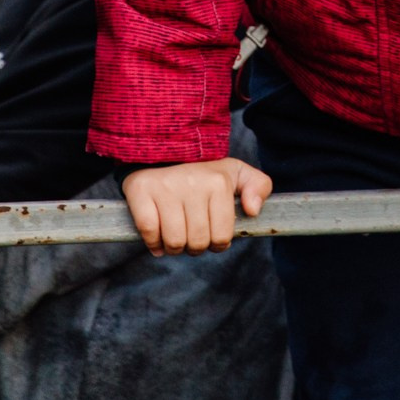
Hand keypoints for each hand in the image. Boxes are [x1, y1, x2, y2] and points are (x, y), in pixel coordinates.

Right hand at [120, 158, 270, 254]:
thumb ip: (259, 187)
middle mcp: (192, 183)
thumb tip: (252, 210)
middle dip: (195, 247)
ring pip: (173, 241)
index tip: (210, 234)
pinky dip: (153, 242)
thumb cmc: (204, 172)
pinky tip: (158, 238)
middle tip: (191, 235)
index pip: (221, 237)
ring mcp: (164, 186)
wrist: (162, 151)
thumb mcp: (237, 173)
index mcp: (218, 182)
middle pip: (197, 242)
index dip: (216, 244)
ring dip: (174, 247)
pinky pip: (149, 231)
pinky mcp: (140, 190)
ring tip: (175, 236)